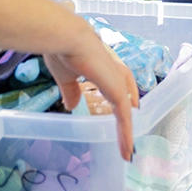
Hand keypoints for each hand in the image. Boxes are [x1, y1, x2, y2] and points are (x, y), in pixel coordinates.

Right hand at [45, 30, 139, 158]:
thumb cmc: (62, 51)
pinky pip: (124, 116)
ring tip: (127, 152)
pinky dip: (125, 133)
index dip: (122, 93)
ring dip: (126, 132)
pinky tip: (126, 148)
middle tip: (129, 133)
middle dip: (128, 112)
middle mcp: (113, 71)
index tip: (125, 108)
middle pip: (126, 95)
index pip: (117, 80)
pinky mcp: (117, 90)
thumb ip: (71, 91)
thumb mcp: (65, 76)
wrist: (66, 38)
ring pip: (125, 111)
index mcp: (101, 65)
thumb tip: (71, 106)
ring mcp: (116, 81)